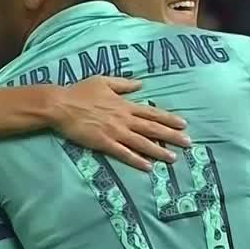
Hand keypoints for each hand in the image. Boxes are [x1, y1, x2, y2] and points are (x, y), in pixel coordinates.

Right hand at [51, 77, 190, 171]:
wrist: (61, 106)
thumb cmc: (81, 92)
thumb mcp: (104, 81)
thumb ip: (124, 84)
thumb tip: (140, 84)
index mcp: (125, 105)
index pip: (152, 113)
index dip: (169, 119)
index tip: (184, 124)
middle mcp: (124, 119)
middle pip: (153, 129)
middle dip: (172, 136)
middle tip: (188, 143)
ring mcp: (115, 132)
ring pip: (142, 143)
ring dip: (159, 151)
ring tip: (173, 158)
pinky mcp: (104, 143)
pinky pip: (124, 154)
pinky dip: (137, 160)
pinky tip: (148, 167)